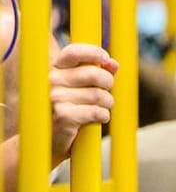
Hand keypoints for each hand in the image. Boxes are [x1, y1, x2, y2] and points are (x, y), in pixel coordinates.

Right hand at [49, 44, 116, 163]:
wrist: (45, 140)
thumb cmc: (64, 110)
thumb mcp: (77, 88)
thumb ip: (94, 72)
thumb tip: (113, 64)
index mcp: (52, 68)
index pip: (74, 51)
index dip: (95, 53)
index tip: (106, 59)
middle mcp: (51, 80)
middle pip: (95, 74)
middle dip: (108, 84)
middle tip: (106, 94)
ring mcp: (55, 97)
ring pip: (99, 95)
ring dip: (107, 103)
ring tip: (100, 108)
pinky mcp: (63, 115)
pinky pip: (97, 112)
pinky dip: (103, 116)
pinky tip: (98, 118)